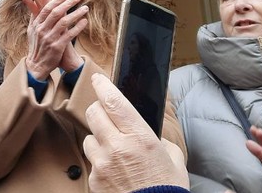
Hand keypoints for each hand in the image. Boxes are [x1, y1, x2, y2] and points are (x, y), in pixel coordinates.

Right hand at [22, 0, 87, 78]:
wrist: (37, 66)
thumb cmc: (36, 47)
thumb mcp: (31, 31)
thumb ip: (34, 18)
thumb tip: (34, 5)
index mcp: (36, 25)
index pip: (47, 8)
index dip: (58, 0)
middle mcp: (42, 30)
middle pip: (56, 12)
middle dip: (68, 3)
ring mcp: (49, 38)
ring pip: (64, 22)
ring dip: (76, 13)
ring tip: (85, 8)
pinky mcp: (57, 47)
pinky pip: (69, 34)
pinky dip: (78, 27)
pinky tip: (85, 21)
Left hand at [83, 73, 187, 191]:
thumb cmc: (168, 188)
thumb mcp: (172, 158)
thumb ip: (158, 139)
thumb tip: (150, 133)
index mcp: (140, 137)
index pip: (113, 101)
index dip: (102, 86)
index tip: (97, 78)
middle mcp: (117, 146)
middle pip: (94, 113)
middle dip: (99, 110)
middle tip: (106, 114)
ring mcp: (102, 163)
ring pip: (89, 137)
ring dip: (98, 138)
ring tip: (114, 150)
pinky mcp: (94, 179)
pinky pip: (91, 160)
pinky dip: (99, 161)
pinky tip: (113, 170)